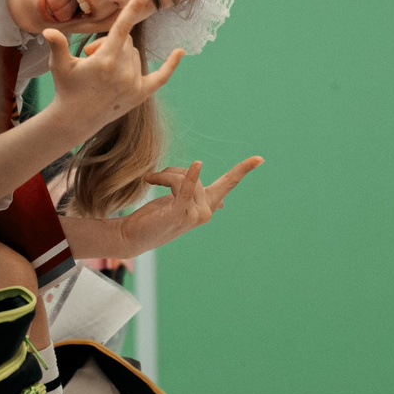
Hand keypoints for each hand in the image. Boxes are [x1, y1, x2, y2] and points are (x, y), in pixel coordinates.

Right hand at [45, 0, 181, 134]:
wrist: (77, 119)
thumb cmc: (66, 88)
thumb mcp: (59, 66)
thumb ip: (58, 45)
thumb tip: (47, 30)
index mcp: (105, 61)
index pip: (122, 29)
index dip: (132, 9)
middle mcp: (123, 71)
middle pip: (126, 42)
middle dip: (111, 43)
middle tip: (91, 57)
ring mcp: (133, 84)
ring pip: (135, 55)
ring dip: (122, 55)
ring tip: (103, 70)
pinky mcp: (140, 94)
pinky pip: (161, 77)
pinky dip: (170, 65)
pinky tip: (180, 51)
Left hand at [118, 157, 263, 253]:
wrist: (133, 236)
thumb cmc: (155, 218)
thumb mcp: (181, 202)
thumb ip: (199, 197)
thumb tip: (223, 205)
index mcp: (208, 206)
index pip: (229, 184)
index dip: (243, 169)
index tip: (260, 158)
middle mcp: (206, 212)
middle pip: (196, 174)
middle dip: (174, 171)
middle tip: (154, 177)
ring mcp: (194, 215)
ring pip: (184, 179)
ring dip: (163, 175)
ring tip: (150, 180)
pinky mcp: (179, 215)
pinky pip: (185, 190)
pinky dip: (191, 177)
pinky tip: (197, 166)